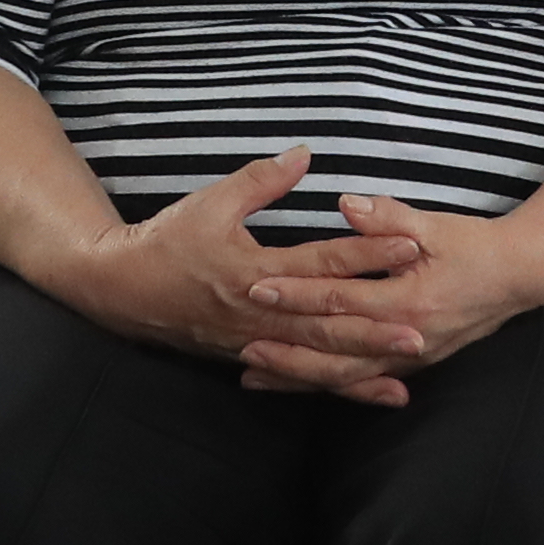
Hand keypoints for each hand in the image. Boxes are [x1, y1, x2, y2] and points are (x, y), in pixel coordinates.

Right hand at [59, 147, 414, 362]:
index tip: (411, 244)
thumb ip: (261, 180)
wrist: (121, 290)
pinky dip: (339, 384)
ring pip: (317, 356)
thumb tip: (305, 154)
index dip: (367, 252)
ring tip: (409, 363)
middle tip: (423, 326)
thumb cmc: (167, 240)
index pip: (321, 262)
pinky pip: (301, 374)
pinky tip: (375, 390)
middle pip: (326, 321)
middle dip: (376, 325)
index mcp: (252, 271)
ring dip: (364, 361)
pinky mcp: (251, 356)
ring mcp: (255, 341)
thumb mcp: (211, 202)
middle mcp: (258, 314)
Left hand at [234, 191, 543, 405]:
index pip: (338, 299)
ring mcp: (409, 356)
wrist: (521, 275)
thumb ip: (388, 218)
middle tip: (240, 341)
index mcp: (407, 300)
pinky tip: (297, 385)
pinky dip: (326, 385)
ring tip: (253, 374)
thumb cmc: (477, 245)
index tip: (256, 287)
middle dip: (285, 347)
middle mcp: (406, 337)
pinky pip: (361, 380)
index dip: (296, 293)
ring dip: (297, 376)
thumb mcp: (435, 225)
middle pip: (333, 349)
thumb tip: (346, 204)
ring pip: (343, 375)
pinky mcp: (412, 363)